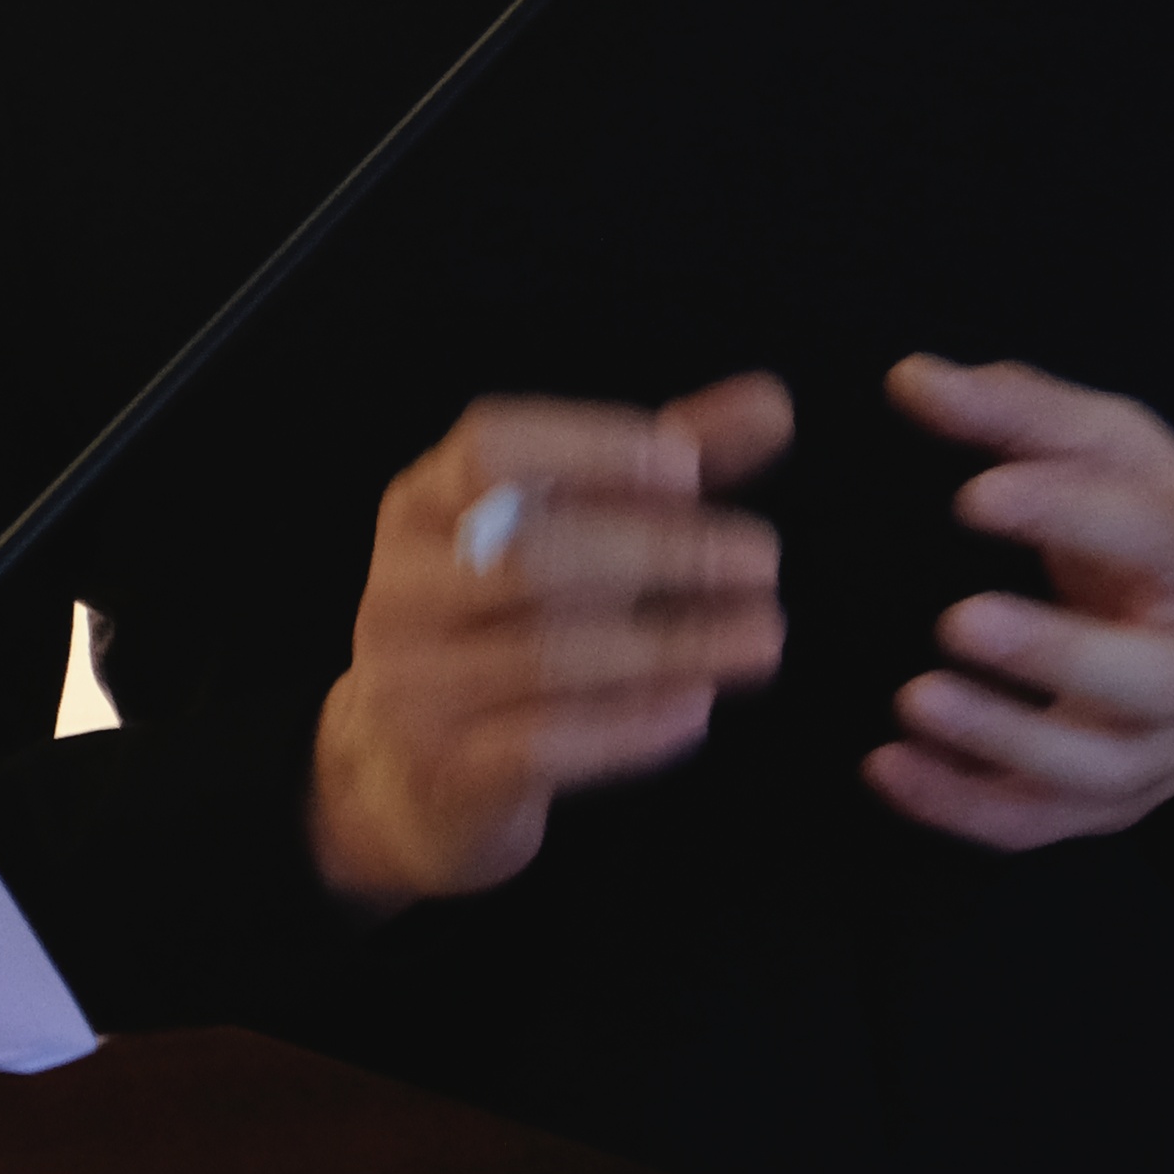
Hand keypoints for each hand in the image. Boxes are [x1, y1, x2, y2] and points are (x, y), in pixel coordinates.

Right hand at [312, 380, 794, 904]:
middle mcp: (402, 586)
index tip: (686, 468)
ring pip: (547, 655)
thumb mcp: (571, 528)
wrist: (416, 770)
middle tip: (763, 561)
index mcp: (423, 503)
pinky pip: (545, 743)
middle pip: (528, 556)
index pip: (487, 448)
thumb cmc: (510, 619)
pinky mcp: (447, 768)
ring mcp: (414, 682)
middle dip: (656, 553)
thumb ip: (663, 463)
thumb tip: (772, 403)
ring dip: (671, 644)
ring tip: (765, 637)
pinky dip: (630, 725)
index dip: (586, 448)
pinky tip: (697, 706)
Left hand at [868, 354, 1173, 850]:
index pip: (1154, 534)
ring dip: (999, 742)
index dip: (1069, 513)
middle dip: (1054, 656)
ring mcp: (1157, 748)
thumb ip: (1021, 412)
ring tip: (911, 700)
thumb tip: (911, 380)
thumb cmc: (1160, 534)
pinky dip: (960, 808)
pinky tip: (885, 768)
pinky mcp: (1106, 805)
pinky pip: (1036, 824)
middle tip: (958, 620)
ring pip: (1092, 769)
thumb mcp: (1118, 453)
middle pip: (1146, 681)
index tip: (973, 494)